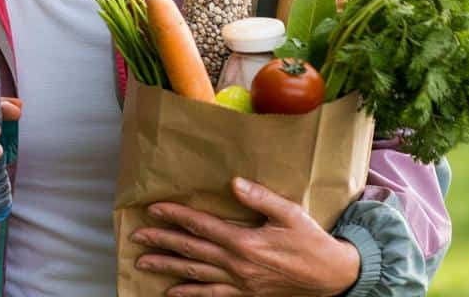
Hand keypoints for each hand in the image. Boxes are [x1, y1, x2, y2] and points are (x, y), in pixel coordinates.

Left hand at [132, 177, 359, 296]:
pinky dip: (189, 294)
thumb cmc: (311, 241)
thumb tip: (234, 183)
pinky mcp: (245, 295)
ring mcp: (239, 283)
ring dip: (167, 267)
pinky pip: (211, 296)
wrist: (332, 277)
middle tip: (136, 237)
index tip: (153, 209)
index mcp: (245, 242)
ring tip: (142, 262)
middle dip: (161, 242)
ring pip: (194, 275)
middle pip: (190, 251)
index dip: (175, 216)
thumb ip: (260, 197)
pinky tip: (172, 292)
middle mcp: (237, 265)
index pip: (201, 226)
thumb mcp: (290, 213)